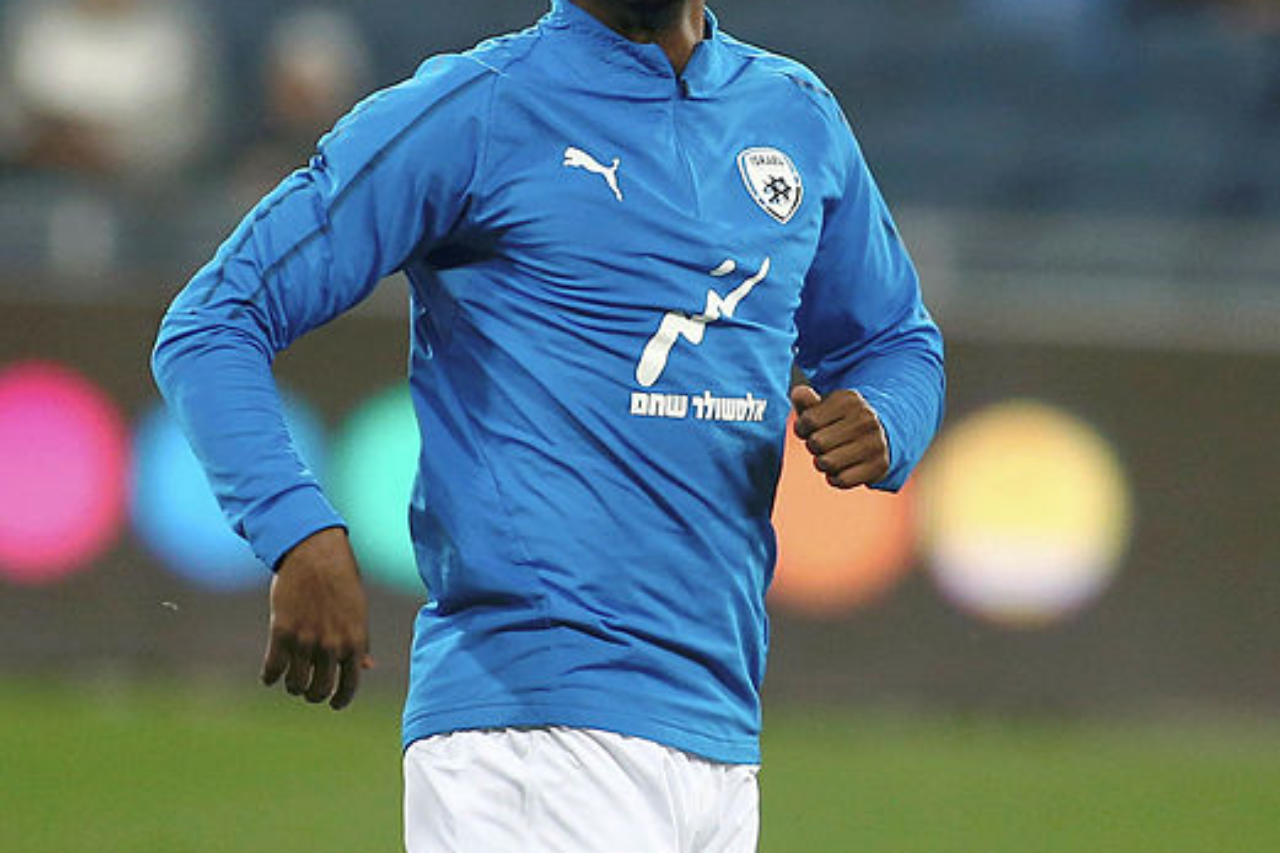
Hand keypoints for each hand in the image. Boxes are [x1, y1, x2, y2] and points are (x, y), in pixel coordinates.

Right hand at [261, 527, 371, 709]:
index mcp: (355, 641)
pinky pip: (273, 669)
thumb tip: (366, 667)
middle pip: (320, 690)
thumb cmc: (341, 579)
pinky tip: (270, 675)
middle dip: (314, 694)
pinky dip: (270, 676)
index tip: (334, 703)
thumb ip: (360, 642)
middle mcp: (331, 646)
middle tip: (309, 690)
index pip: (349, 685)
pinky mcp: (281, 632)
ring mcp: (305, 641)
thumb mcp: (358, 611)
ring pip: (295, 684)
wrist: (314, 553)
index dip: (341, 699)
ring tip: (292, 681)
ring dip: (293, 686)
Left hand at [790, 385, 889, 488]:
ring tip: (831, 456)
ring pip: (827, 463)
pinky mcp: (880, 465)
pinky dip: (834, 478)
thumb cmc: (840, 421)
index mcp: (849, 400)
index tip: (809, 429)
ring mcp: (875, 442)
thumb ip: (806, 402)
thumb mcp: (823, 407)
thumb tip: (798, 393)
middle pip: (816, 443)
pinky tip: (841, 469)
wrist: (880, 436)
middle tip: (823, 444)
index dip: (801, 429)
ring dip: (822, 463)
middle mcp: (865, 419)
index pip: (808, 421)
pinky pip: (841, 480)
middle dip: (813, 447)